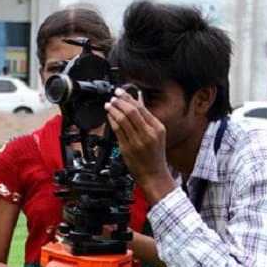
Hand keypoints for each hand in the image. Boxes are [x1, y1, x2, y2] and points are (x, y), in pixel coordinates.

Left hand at [106, 88, 175, 203]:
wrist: (154, 175)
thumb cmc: (155, 155)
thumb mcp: (156, 134)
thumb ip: (147, 117)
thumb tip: (138, 98)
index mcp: (157, 128)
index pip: (141, 108)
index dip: (128, 98)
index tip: (120, 92)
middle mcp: (148, 133)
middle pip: (131, 111)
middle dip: (120, 101)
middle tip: (113, 97)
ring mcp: (137, 141)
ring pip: (123, 120)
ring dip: (114, 110)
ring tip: (109, 104)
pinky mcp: (127, 148)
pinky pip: (117, 131)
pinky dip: (112, 121)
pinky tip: (109, 116)